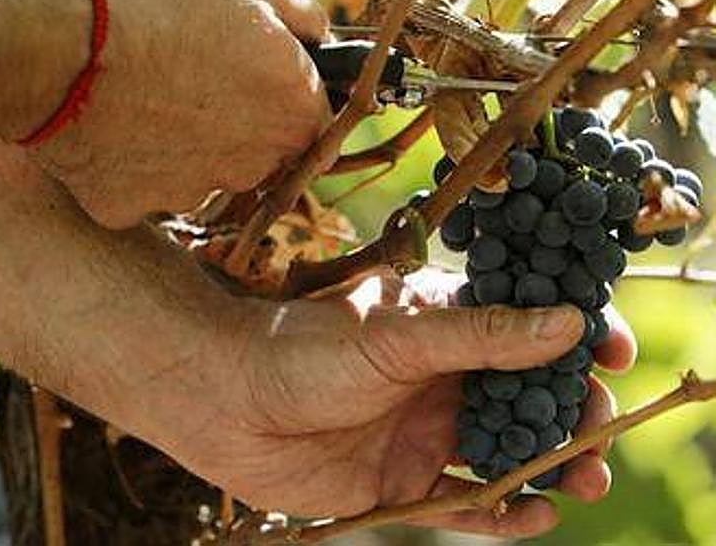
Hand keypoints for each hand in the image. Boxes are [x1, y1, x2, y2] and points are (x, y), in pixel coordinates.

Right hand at [32, 0, 331, 228]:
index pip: (312, 111)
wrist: (63, 48)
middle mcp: (253, 166)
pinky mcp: (130, 207)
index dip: (280, 83)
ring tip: (140, 88)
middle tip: (187, 68)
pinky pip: (135, 183)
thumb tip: (316, 33)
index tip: (248, 62)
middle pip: (257, 148)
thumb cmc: (159, 2)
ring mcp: (189, 193)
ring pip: (196, 169)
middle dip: (233, 115)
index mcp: (295, 111)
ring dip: (180, 139)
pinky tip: (106, 118)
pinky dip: (126, 157)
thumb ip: (299, 10)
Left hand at [130, 273, 635, 537]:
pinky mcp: (401, 482)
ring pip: (507, 452)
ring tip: (586, 479)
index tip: (613, 350)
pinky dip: (505, 511)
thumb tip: (570, 321)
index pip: (526, 327)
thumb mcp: (395, 333)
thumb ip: (480, 334)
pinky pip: (467, 501)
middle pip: (528, 398)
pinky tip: (535, 514)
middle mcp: (439, 378)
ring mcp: (422, 431)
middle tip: (601, 429)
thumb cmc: (300, 348)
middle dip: (573, 412)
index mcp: (441, 325)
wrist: (222, 399)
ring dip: (552, 465)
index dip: (574, 337)